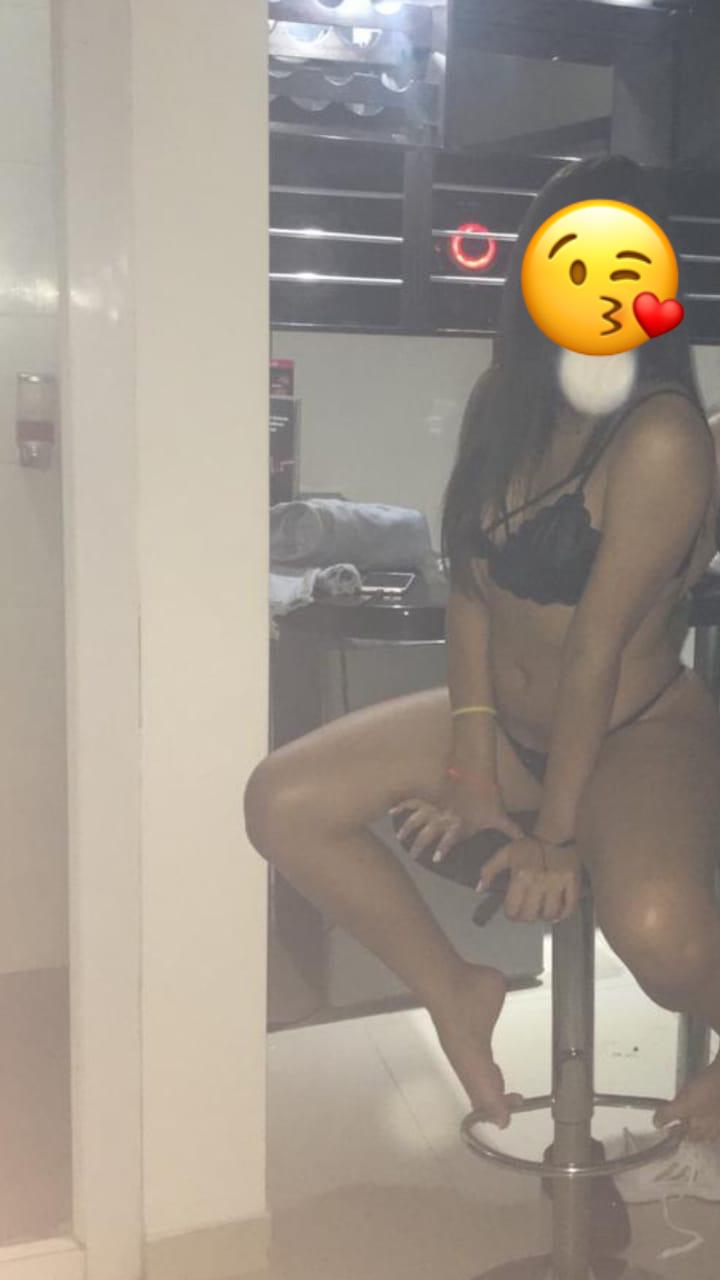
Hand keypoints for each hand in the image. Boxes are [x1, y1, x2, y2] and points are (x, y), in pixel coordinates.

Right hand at [390, 775, 523, 862]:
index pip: (449, 841)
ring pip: (417, 820)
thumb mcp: (500, 814)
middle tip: (413, 855)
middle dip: (420, 846)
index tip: (436, 859)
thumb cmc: (488, 795)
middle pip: (428, 834)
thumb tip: (526, 839)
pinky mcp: (431, 794)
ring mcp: (436, 806)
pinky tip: (392, 809)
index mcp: (459, 825)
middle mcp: (445, 818)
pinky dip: (401, 806)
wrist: (475, 772)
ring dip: (408, 829)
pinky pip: (413, 802)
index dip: (443, 849)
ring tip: (400, 837)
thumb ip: (510, 829)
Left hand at [480, 837, 580, 923]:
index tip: (512, 913)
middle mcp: (538, 882)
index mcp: (520, 875)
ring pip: (549, 914)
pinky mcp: (572, 883)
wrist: (554, 836)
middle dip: (525, 918)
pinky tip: (556, 915)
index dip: (510, 914)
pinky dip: (562, 915)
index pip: (513, 908)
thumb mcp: (505, 854)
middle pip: (530, 915)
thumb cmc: (527, 847)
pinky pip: (569, 907)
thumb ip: (489, 870)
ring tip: (539, 913)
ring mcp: (557, 883)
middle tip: (524, 915)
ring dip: (542, 917)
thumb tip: (479, 889)